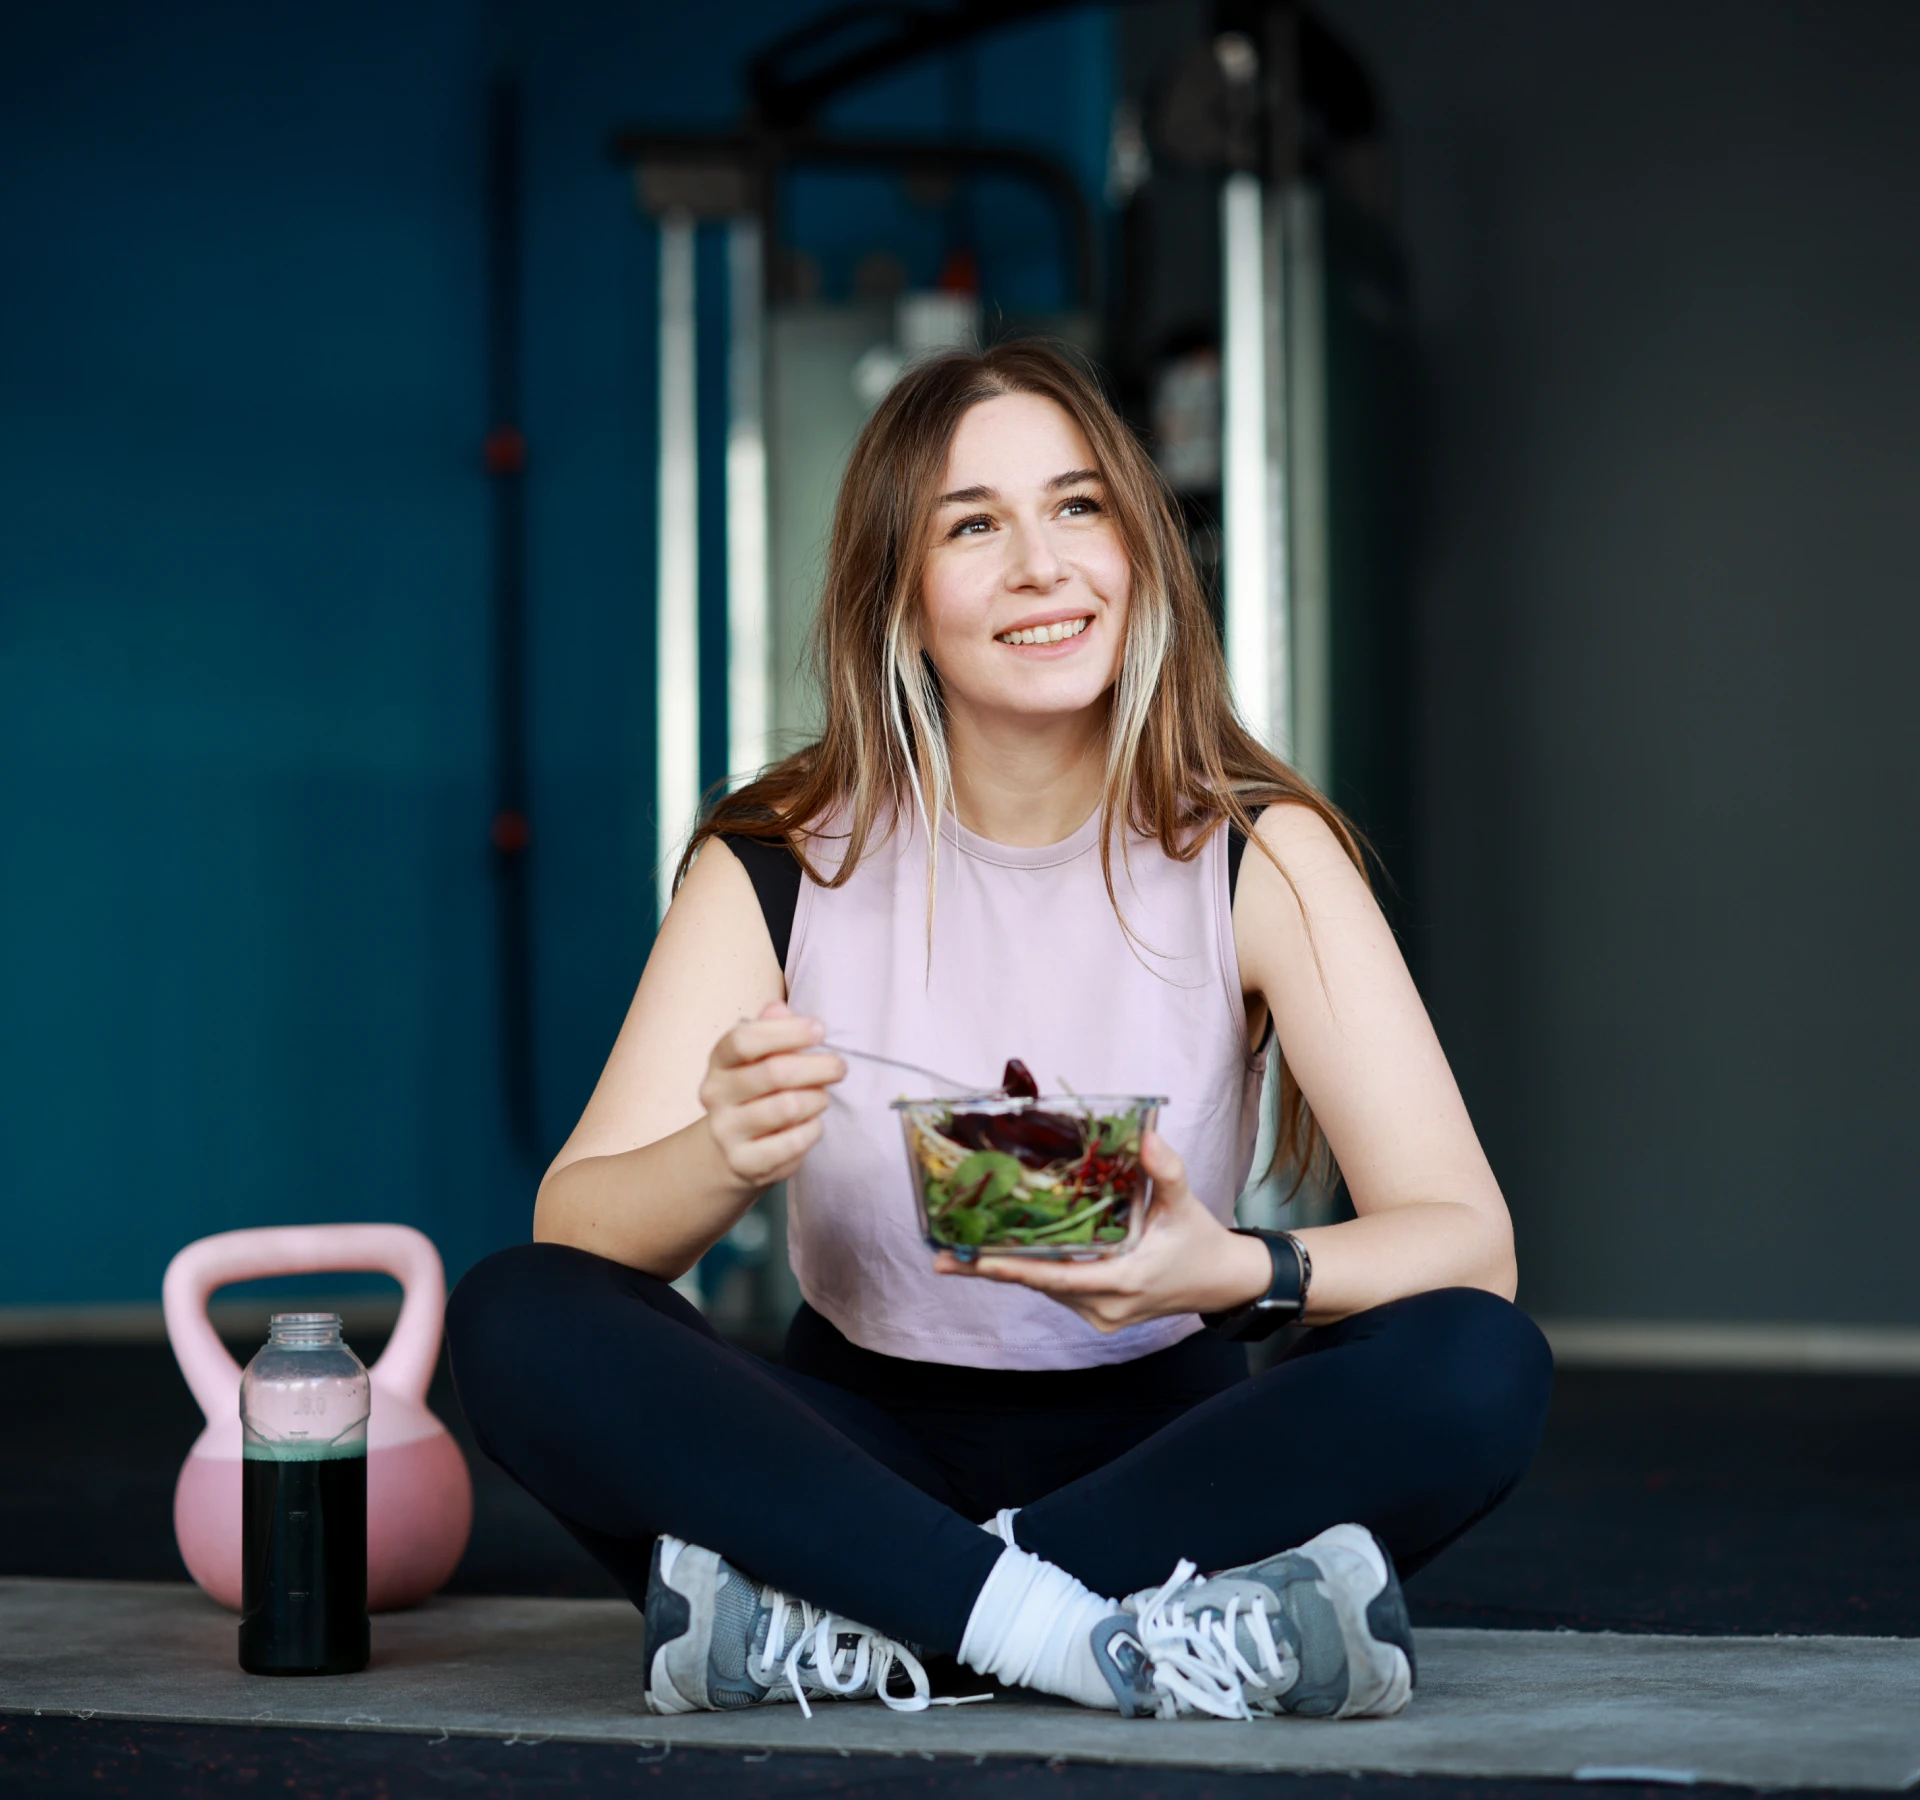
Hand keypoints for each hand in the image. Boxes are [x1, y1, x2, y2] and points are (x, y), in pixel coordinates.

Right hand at [699, 1002, 844, 1192]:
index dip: (787, 1032)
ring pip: (787, 1108)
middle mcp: (715, 1095)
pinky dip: (812, 1130)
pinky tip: (812, 1123)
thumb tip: (780, 1009)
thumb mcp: (760, 1058)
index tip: (820, 1030)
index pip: (744, 1040)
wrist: (732, 1148)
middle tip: (839, 1067)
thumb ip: (772, 1032)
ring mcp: (727, 1131)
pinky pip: (792, 1143)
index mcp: (719, 1061)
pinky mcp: (745, 1162)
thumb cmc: (757, 1092)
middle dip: (817, 1067)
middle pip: (773, 1073)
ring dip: (817, 1099)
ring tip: (822, 1097)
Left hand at [932, 1131, 1271, 1333]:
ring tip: (960, 1251)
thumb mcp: (1185, 1203)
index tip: (972, 1260)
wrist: (1219, 1281)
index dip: (1013, 1268)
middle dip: (991, 1268)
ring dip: (1009, 1269)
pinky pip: (1057, 1291)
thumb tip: (1147, 1137)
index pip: (1057, 1278)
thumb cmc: (1198, 1240)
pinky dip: (1033, 1272)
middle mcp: (1105, 1306)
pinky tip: (1002, 1253)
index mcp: (1124, 1280)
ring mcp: (1101, 1315)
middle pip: (1039, 1285)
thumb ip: (1165, 1170)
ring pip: (1045, 1289)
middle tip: (942, 1256)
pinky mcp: (1099, 1315)